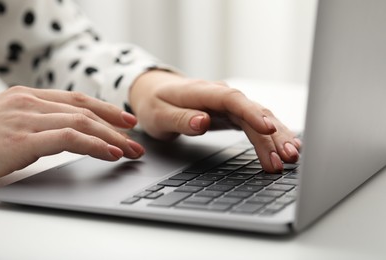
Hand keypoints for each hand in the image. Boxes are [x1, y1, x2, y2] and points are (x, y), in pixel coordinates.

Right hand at [0, 86, 143, 177]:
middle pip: (85, 110)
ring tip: (130, 150)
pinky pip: (70, 138)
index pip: (76, 100)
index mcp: (26, 97)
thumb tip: (71, 134)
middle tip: (136, 140)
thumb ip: (39, 125)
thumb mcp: (11, 126)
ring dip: (112, 137)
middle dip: (115, 126)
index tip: (125, 120)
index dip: (105, 109)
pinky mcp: (21, 138)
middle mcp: (27, 102)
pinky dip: (95, 145)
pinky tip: (111, 153)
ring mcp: (24, 118)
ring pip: (82, 122)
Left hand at [130, 70, 300, 172]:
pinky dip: (271, 136)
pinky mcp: (232, 114)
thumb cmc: (155, 103)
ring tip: (291, 157)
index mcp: (203, 92)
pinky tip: (285, 147)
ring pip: (259, 118)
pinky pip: (256, 124)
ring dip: (276, 137)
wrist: (156, 91)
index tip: (268, 129)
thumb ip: (180, 119)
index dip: (252, 113)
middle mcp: (221, 95)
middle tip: (287, 157)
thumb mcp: (158, 114)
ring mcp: (229, 105)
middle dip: (272, 134)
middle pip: (253, 111)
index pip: (233, 100)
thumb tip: (203, 122)